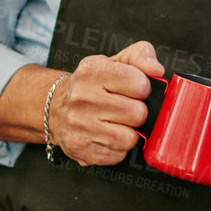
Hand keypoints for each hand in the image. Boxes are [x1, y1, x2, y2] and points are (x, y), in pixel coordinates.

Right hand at [53, 41, 164, 166]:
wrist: (54, 108)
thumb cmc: (90, 85)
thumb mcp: (113, 61)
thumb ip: (140, 55)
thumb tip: (157, 70)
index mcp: (92, 71)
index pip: (139, 84)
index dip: (142, 88)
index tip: (134, 90)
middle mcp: (82, 97)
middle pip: (137, 113)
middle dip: (137, 112)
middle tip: (125, 108)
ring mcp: (79, 125)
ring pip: (129, 138)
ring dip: (129, 132)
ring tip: (117, 123)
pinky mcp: (80, 148)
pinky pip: (118, 155)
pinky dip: (118, 148)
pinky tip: (107, 136)